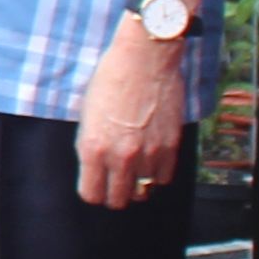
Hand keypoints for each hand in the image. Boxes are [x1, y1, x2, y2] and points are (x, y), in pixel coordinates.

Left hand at [74, 24, 191, 211]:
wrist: (144, 58)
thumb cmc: (110, 80)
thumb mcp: (87, 116)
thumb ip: (91, 147)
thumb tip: (97, 170)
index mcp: (92, 148)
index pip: (91, 194)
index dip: (92, 191)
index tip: (95, 183)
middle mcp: (120, 156)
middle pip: (118, 200)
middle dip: (114, 193)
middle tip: (115, 181)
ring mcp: (148, 153)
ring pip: (143, 192)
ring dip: (137, 184)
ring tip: (134, 169)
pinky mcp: (171, 146)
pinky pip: (164, 177)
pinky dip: (157, 173)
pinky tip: (151, 160)